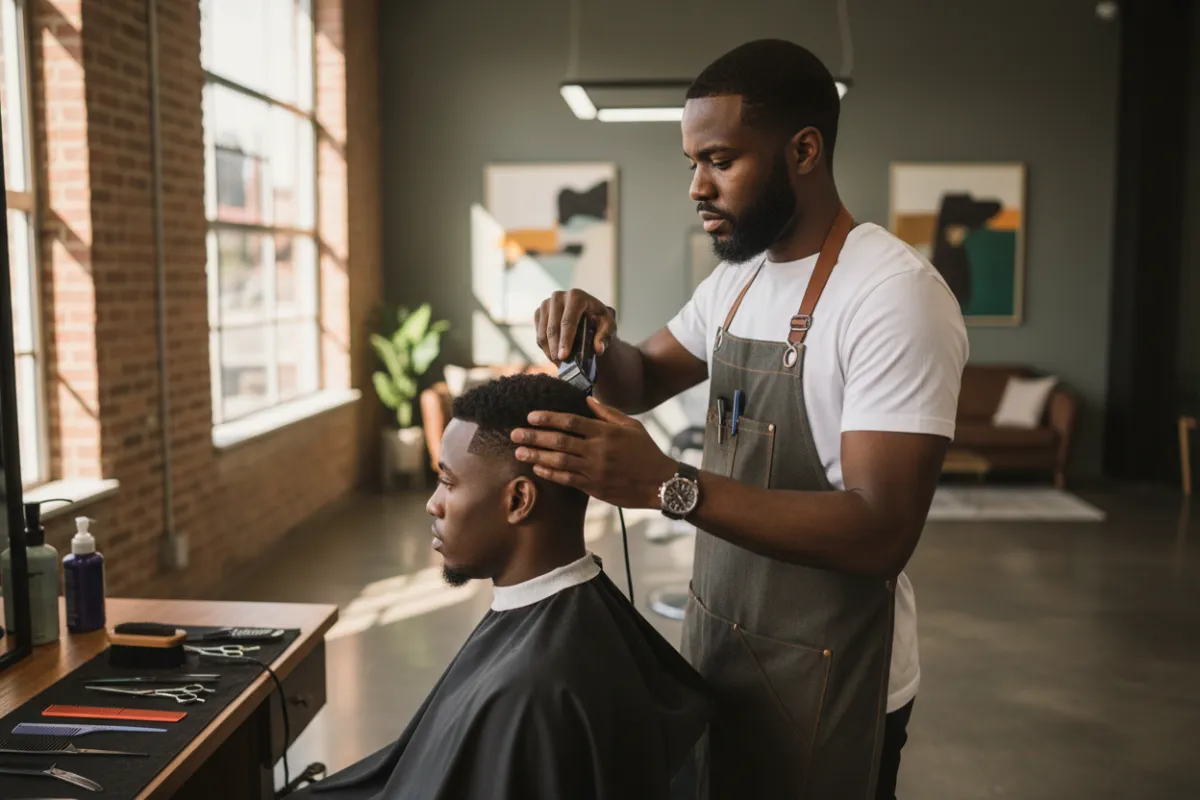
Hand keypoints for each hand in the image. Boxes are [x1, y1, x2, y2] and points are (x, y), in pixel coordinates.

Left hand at [511, 396, 676, 508]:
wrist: (661, 483)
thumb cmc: (646, 451)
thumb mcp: (631, 426)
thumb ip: (607, 413)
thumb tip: (587, 399)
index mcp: (605, 432)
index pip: (570, 421)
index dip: (548, 418)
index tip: (531, 415)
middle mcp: (597, 450)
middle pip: (558, 441)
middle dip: (533, 436)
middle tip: (514, 432)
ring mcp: (594, 470)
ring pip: (558, 461)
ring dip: (536, 455)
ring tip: (519, 451)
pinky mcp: (594, 487)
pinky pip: (567, 479)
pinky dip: (550, 473)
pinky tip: (537, 467)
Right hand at [533, 290, 616, 362]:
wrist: (587, 313)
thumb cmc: (599, 320)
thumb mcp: (608, 326)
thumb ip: (605, 337)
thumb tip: (598, 349)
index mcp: (576, 296)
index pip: (568, 321)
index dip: (565, 340)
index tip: (564, 356)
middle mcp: (558, 296)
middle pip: (553, 327)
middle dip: (555, 348)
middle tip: (560, 363)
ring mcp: (546, 304)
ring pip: (543, 332)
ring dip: (549, 350)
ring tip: (559, 362)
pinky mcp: (539, 312)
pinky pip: (538, 333)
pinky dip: (545, 347)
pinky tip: (554, 355)